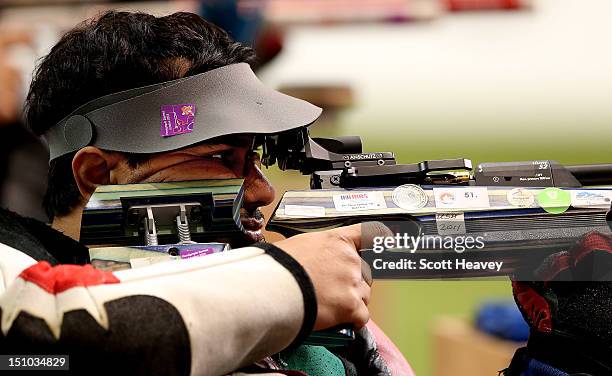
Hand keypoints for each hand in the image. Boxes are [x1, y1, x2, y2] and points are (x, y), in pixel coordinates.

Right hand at [274, 222, 389, 330]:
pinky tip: (340, 322)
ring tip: (329, 307)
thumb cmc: (278, 267)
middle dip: (354, 283)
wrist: (274, 288)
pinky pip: (362, 317)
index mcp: (337, 241)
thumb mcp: (296, 247)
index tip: (390, 238)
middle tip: (334, 291)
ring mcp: (352, 282)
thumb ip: (313, 252)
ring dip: (352, 303)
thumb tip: (304, 261)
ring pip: (364, 296)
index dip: (381, 236)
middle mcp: (350, 259)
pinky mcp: (351, 306)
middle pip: (366, 273)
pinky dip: (353, 321)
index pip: (368, 233)